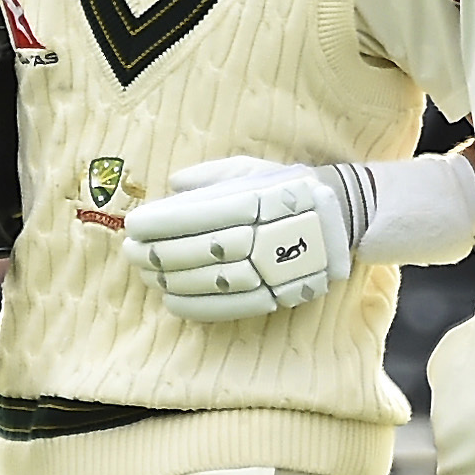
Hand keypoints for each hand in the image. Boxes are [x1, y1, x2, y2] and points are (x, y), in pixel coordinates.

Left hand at [121, 156, 355, 320]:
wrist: (344, 217)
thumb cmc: (290, 188)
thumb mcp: (255, 169)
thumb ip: (213, 177)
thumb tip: (173, 184)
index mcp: (259, 201)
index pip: (200, 214)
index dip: (162, 223)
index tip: (134, 224)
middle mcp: (265, 237)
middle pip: (201, 250)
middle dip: (158, 253)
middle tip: (130, 251)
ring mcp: (272, 270)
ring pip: (211, 281)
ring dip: (171, 280)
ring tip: (145, 273)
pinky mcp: (277, 294)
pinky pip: (231, 306)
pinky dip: (197, 306)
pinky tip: (171, 300)